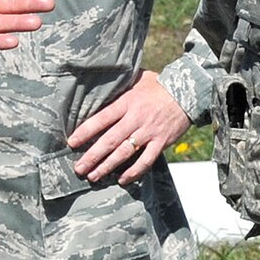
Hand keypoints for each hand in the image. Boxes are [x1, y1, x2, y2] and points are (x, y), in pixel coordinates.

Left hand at [68, 72, 190, 185]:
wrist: (188, 92)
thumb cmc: (159, 85)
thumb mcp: (137, 79)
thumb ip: (120, 87)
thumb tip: (100, 85)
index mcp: (127, 102)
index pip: (102, 119)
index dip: (85, 132)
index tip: (72, 142)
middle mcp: (136, 118)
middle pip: (110, 140)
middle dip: (92, 156)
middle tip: (79, 168)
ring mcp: (149, 132)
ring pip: (125, 153)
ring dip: (107, 166)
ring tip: (94, 176)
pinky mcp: (161, 142)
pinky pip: (146, 160)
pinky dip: (134, 172)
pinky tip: (122, 180)